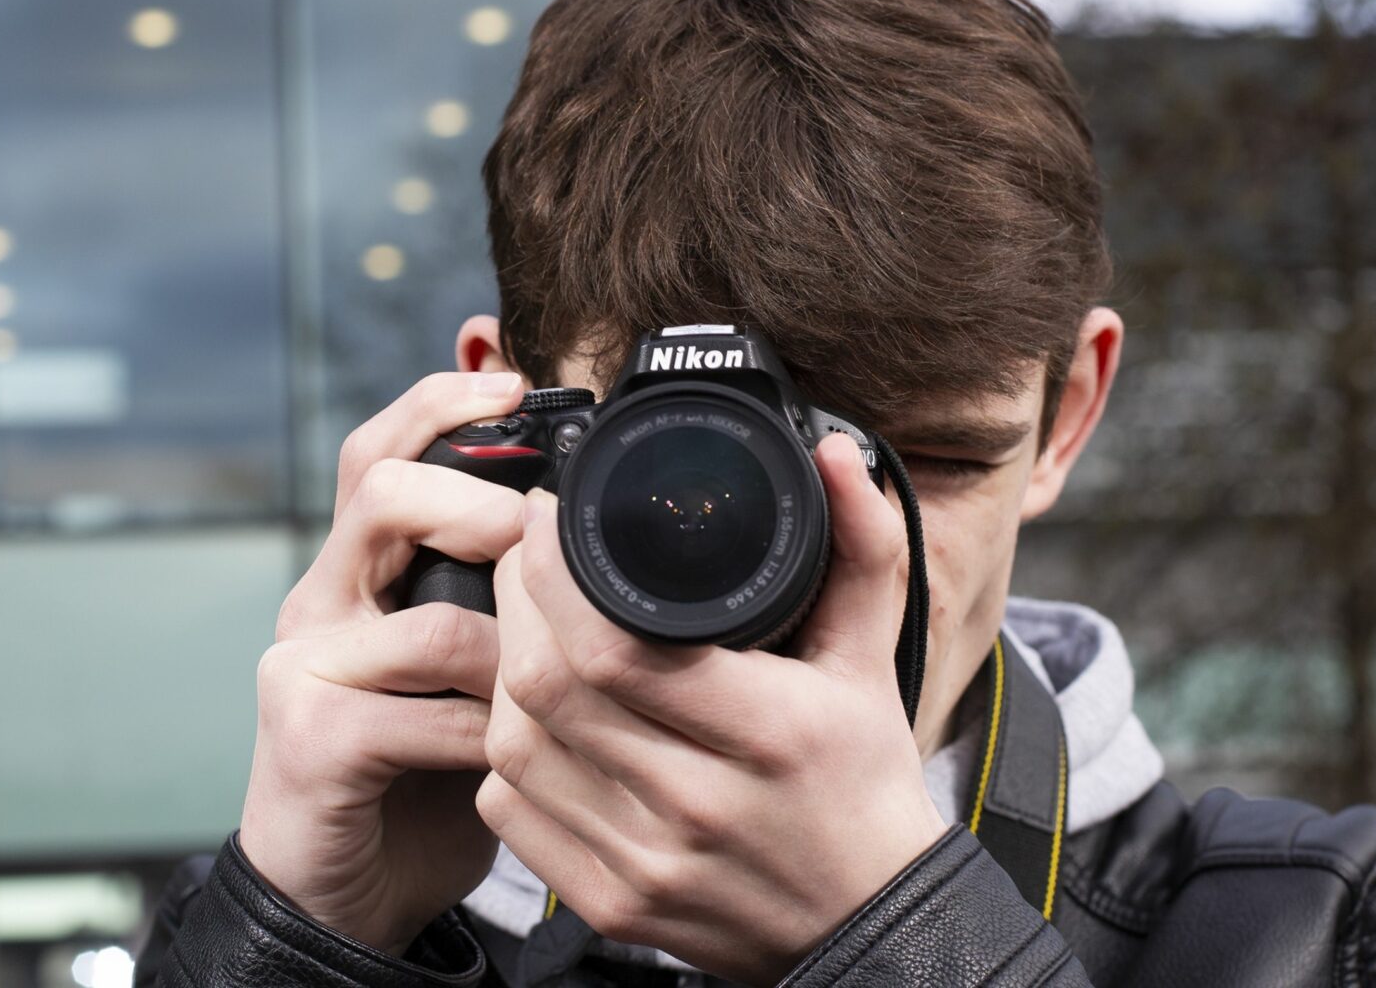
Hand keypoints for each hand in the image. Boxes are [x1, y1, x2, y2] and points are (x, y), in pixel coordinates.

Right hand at [238, 370, 526, 953]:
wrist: (349, 888)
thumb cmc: (423, 765)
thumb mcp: (472, 665)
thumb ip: (502, 598)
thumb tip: (585, 530)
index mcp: (359, 569)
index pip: (382, 449)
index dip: (441, 403)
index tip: (515, 381)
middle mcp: (320, 600)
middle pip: (378, 490)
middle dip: (471, 501)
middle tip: (529, 535)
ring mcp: (302, 666)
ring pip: (425, 619)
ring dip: (507, 657)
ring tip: (539, 690)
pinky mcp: (307, 736)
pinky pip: (421, 712)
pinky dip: (483, 734)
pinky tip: (503, 755)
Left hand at [477, 432, 947, 985]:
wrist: (868, 921)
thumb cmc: (862, 778)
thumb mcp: (873, 656)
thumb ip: (861, 546)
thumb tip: (836, 454)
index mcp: (769, 730)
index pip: (614, 646)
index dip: (554, 571)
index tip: (548, 519)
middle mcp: (700, 804)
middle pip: (546, 688)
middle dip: (516, 600)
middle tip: (527, 557)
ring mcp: (648, 863)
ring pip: (515, 747)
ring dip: (502, 672)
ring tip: (526, 626)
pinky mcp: (611, 905)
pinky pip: (511, 814)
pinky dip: (504, 754)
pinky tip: (532, 717)